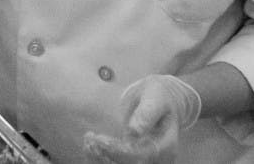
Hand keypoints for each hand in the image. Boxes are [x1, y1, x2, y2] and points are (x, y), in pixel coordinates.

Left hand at [83, 75, 200, 162]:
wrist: (160, 101)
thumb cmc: (158, 96)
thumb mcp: (155, 98)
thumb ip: (147, 113)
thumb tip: (134, 131)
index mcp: (166, 146)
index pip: (140, 156)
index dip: (118, 151)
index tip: (100, 139)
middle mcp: (157, 159)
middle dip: (106, 156)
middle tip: (89, 139)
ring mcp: (146, 160)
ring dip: (100, 158)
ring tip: (88, 141)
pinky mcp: (133, 159)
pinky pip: (115, 162)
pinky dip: (100, 158)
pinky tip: (90, 145)